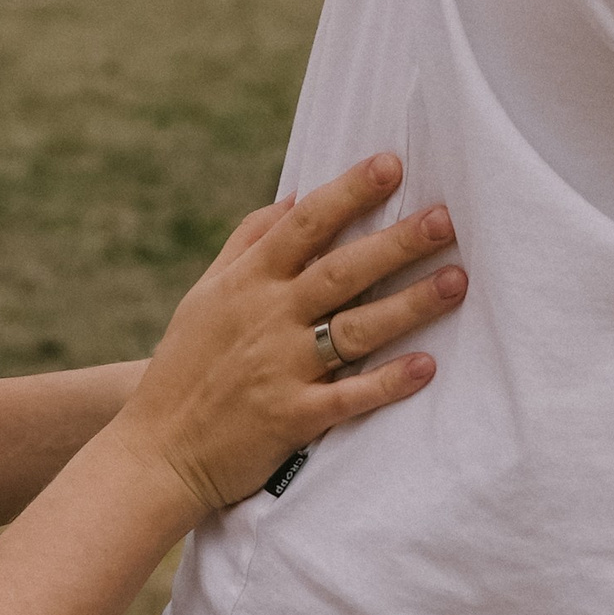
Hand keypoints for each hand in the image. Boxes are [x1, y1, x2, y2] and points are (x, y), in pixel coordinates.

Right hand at [111, 152, 463, 520]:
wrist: (157, 450)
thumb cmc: (184, 364)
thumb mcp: (206, 292)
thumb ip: (247, 243)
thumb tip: (293, 198)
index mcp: (248, 281)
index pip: (304, 224)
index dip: (348, 192)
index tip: (390, 164)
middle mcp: (268, 317)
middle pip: (341, 271)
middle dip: (395, 242)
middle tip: (444, 217)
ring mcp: (281, 368)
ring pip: (355, 328)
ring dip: (409, 305)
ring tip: (456, 280)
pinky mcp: (292, 418)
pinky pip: (349, 397)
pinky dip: (387, 382)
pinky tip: (427, 366)